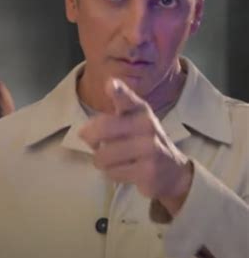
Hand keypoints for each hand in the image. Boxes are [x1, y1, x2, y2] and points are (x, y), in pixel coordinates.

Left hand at [78, 78, 192, 215]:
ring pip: (104, 155)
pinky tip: (125, 170)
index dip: (118, 91)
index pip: (127, 98)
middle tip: (93, 143)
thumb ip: (108, 119)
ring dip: (101, 160)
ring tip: (112, 159)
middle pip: (104, 128)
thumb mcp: (132, 121)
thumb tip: (83, 132)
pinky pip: (113, 173)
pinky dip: (112, 173)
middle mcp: (147, 126)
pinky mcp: (148, 172)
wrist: (174, 171)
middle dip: (90, 138)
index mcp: (140, 110)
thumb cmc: (143, 140)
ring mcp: (150, 149)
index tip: (110, 84)